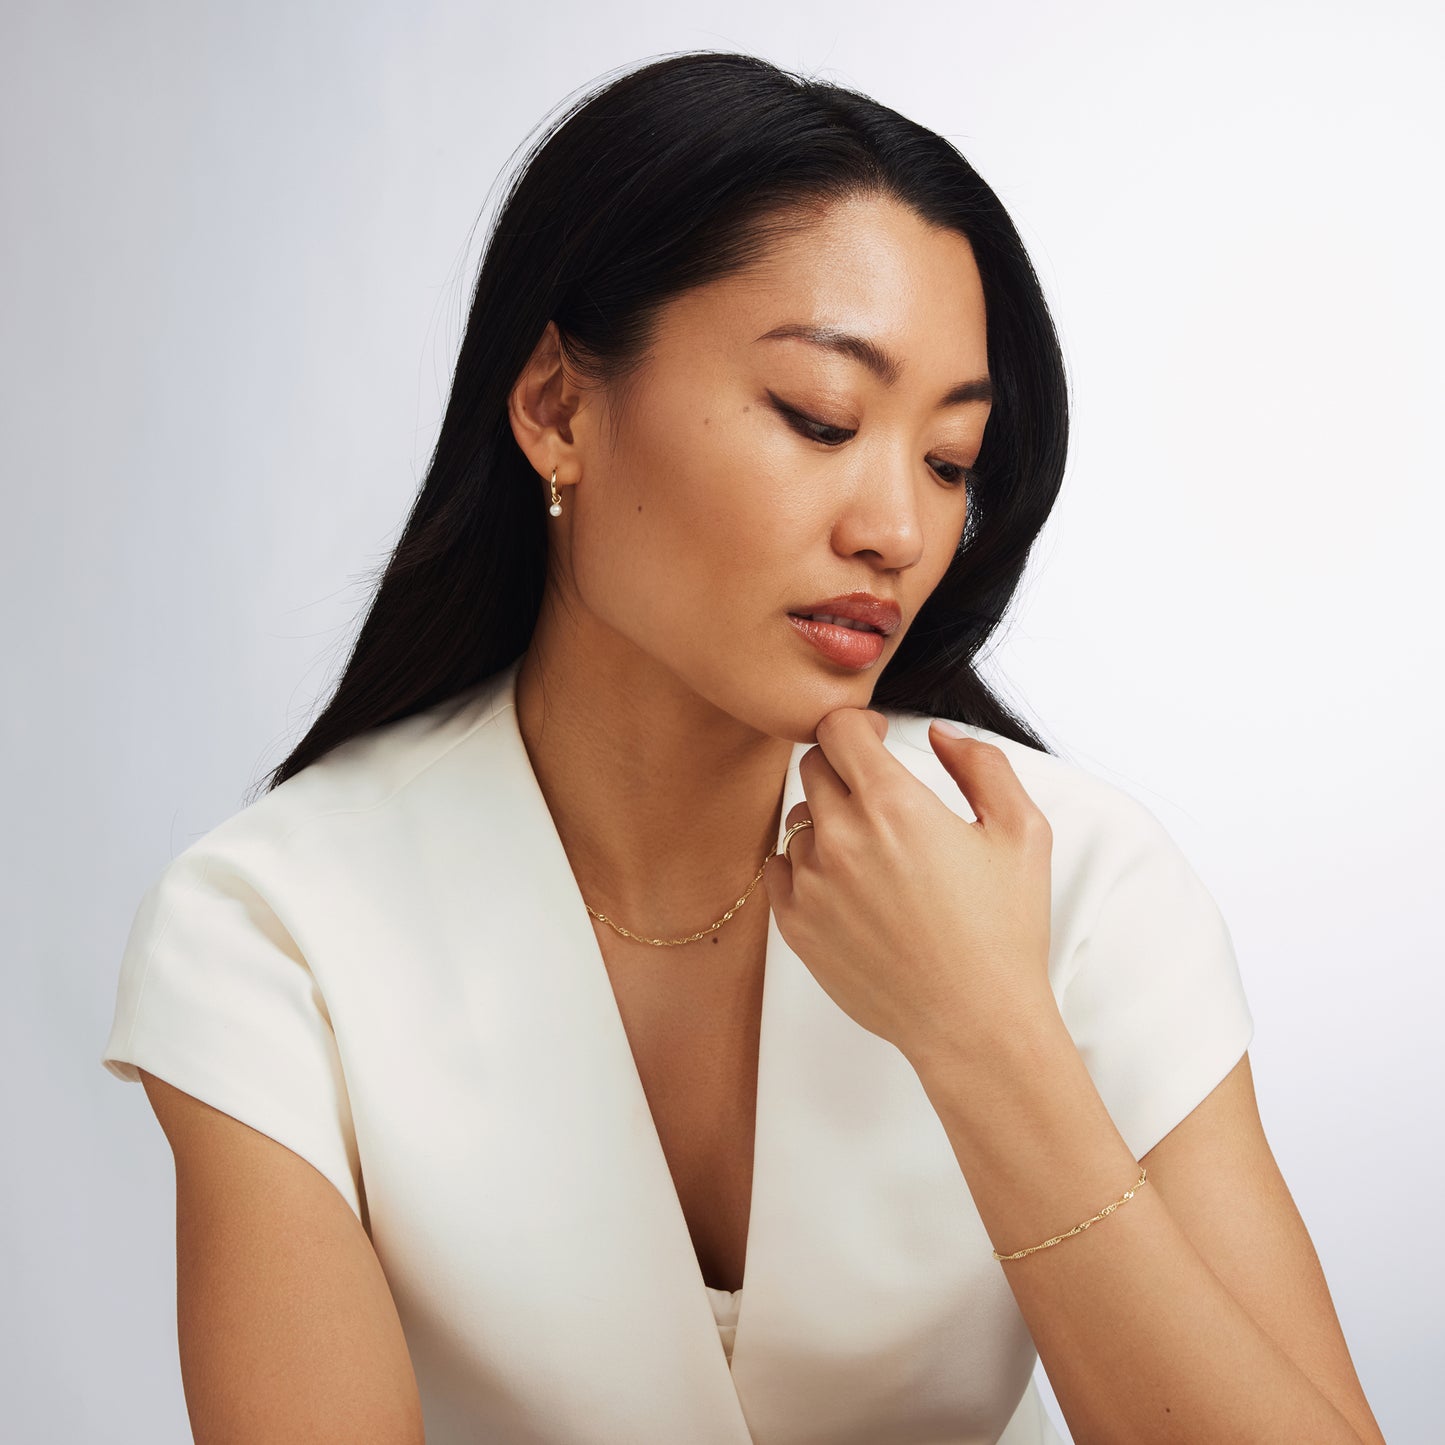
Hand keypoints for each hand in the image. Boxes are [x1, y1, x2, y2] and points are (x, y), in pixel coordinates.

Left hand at [762, 709, 1055, 1070]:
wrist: (974, 1024)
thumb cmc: (1003, 932)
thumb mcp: (1022, 832)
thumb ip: (982, 764)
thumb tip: (938, 733)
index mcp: (894, 805)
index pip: (837, 728)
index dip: (857, 724)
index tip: (875, 738)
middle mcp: (842, 837)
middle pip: (815, 766)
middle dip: (844, 767)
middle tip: (877, 795)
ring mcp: (811, 882)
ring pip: (799, 819)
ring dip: (827, 821)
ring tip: (873, 854)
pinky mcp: (795, 924)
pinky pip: (778, 868)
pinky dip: (805, 866)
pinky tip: (846, 885)